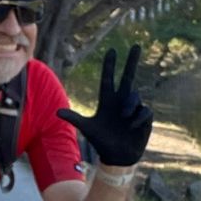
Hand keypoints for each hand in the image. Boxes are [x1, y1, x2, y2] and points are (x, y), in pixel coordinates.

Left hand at [57, 44, 152, 167]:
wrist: (118, 156)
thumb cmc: (101, 141)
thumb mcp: (87, 128)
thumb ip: (74, 118)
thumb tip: (56, 112)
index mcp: (108, 100)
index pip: (108, 79)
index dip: (110, 65)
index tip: (112, 50)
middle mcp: (121, 100)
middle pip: (128, 76)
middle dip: (132, 61)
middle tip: (137, 45)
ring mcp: (134, 108)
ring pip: (134, 96)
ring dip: (129, 106)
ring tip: (123, 119)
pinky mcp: (144, 117)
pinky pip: (144, 110)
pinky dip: (137, 117)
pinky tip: (132, 126)